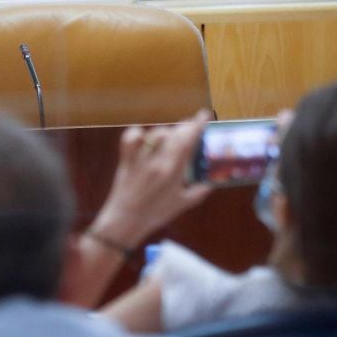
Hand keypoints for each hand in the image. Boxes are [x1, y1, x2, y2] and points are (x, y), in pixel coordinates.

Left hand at [87, 109, 211, 248]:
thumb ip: (199, 191)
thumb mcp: (182, 204)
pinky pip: (130, 139)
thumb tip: (211, 182)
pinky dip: (137, 133)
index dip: (196, 125)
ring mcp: (140, 159)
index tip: (203, 115)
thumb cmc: (155, 214)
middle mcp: (158, 161)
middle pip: (174, 134)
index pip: (188, 141)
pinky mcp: (126, 160)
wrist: (125, 221)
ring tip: (171, 136)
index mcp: (174, 171)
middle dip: (185, 127)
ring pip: (156, 134)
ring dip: (166, 132)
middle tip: (191, 126)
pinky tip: (143, 137)